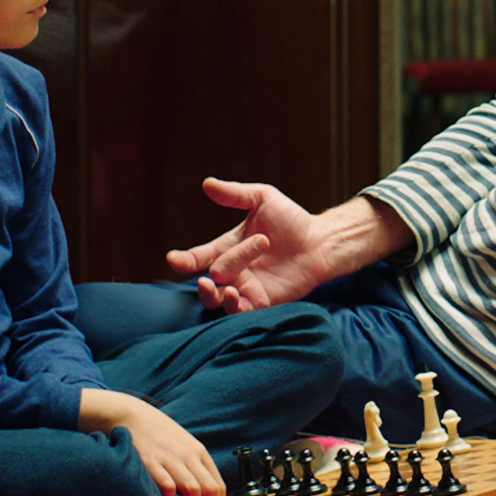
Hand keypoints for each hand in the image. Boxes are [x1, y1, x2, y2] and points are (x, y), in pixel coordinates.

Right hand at [80, 389, 223, 495]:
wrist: (132, 415)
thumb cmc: (158, 434)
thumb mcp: (183, 446)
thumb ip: (193, 466)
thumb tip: (203, 493)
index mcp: (198, 453)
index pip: (218, 485)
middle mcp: (189, 455)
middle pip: (210, 489)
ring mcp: (171, 458)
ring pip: (193, 489)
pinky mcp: (152, 462)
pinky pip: (168, 487)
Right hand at [165, 178, 333, 312]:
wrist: (321, 241)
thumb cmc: (292, 220)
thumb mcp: (263, 199)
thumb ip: (235, 194)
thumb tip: (207, 183)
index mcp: (228, 247)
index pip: (200, 256)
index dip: (185, 260)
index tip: (174, 259)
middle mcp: (234, 270)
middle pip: (212, 276)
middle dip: (217, 269)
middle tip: (228, 262)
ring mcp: (246, 288)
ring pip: (218, 298)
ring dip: (213, 294)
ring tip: (218, 285)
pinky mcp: (262, 303)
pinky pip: (240, 312)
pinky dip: (232, 307)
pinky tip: (234, 296)